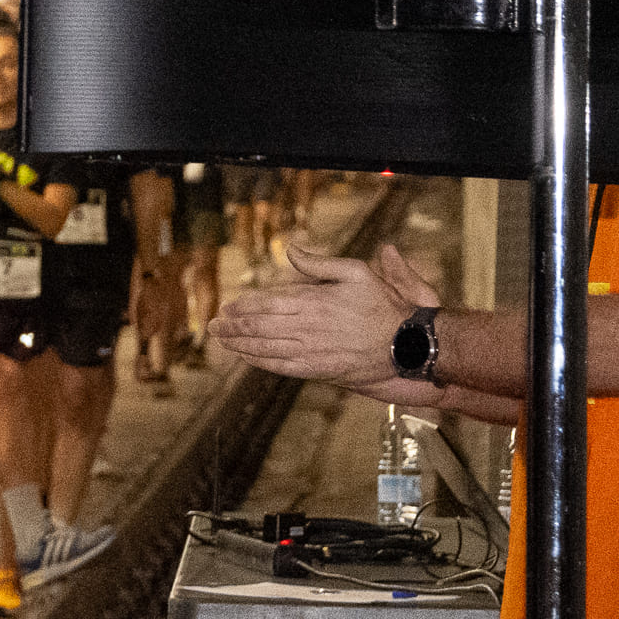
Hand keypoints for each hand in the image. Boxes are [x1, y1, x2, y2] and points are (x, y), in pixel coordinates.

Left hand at [211, 243, 431, 392]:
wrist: (406, 343)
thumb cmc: (383, 305)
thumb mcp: (357, 272)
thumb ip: (319, 263)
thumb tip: (290, 249)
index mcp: (314, 301)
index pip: (268, 303)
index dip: (244, 306)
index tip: (228, 307)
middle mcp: (308, 327)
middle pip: (260, 326)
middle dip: (233, 326)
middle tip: (213, 325)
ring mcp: (311, 350)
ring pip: (265, 347)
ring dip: (239, 344)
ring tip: (221, 340)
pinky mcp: (317, 369)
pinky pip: (280, 366)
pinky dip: (258, 361)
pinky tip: (245, 357)